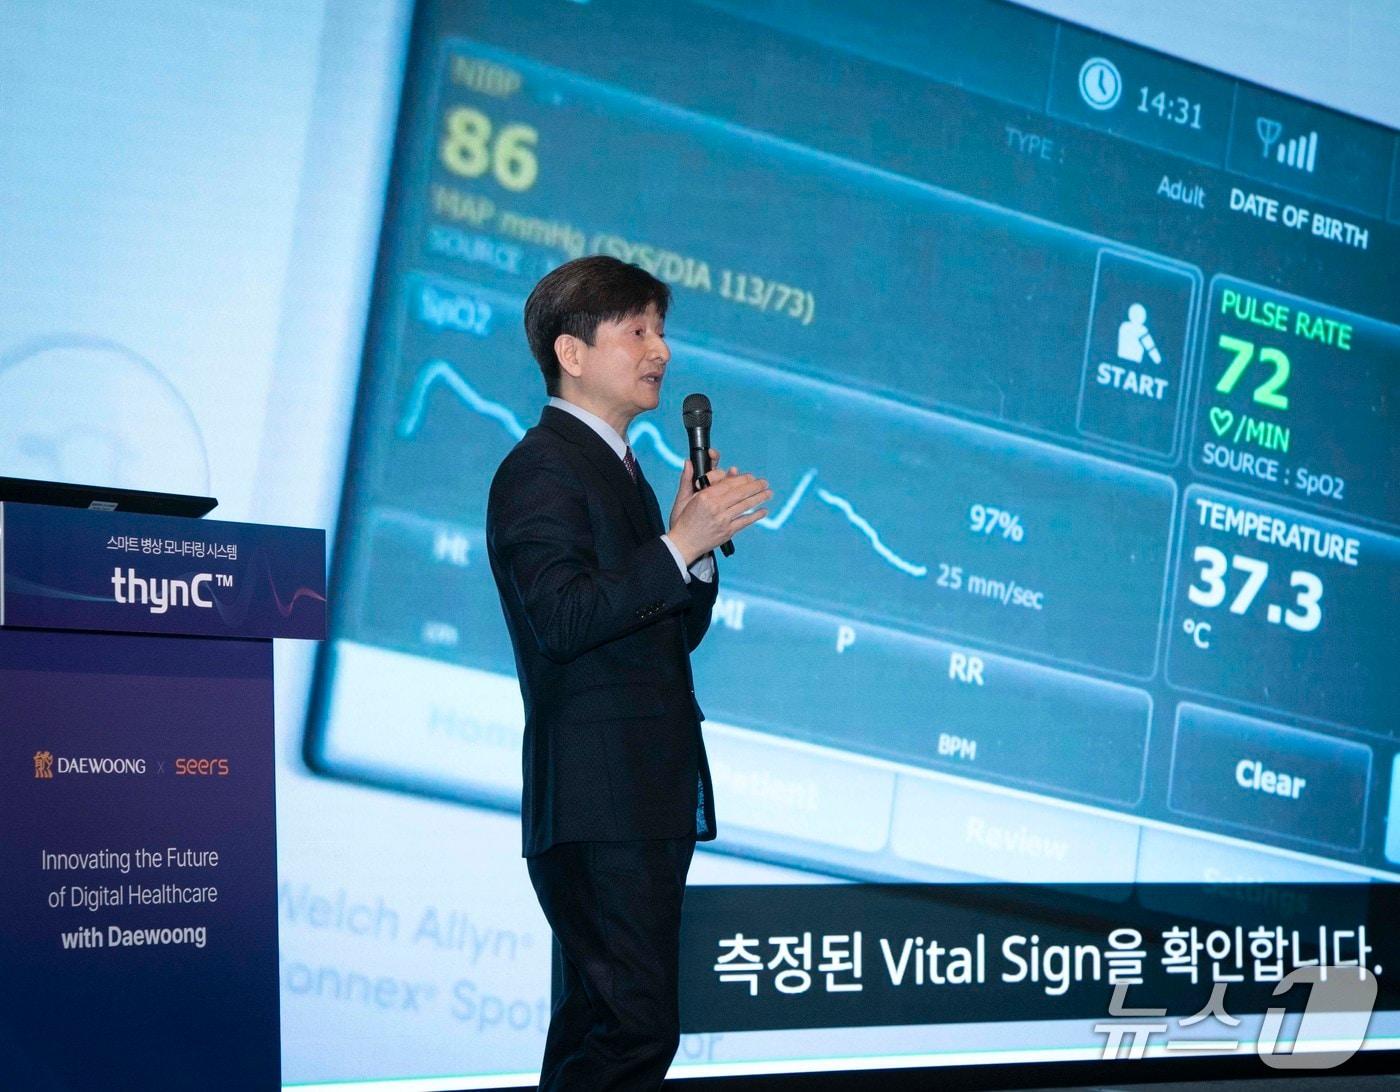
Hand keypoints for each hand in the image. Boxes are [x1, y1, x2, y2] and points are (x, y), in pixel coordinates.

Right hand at [668, 450, 771, 564]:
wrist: (683, 544)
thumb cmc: (682, 521)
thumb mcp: (682, 498)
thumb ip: (687, 479)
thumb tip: (688, 462)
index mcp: (705, 497)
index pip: (728, 484)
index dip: (742, 479)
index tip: (751, 476)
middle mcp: (715, 507)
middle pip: (740, 493)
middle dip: (755, 486)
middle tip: (765, 482)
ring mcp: (723, 520)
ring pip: (745, 506)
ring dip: (759, 498)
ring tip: (768, 493)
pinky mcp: (727, 532)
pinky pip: (745, 522)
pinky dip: (756, 516)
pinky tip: (764, 511)